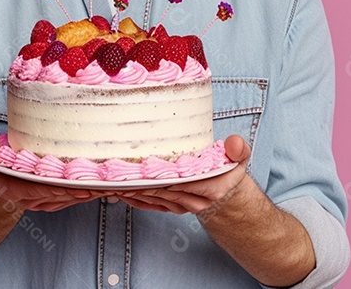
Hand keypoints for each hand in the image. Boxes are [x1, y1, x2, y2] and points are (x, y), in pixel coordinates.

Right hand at [0, 134, 103, 212]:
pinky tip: (110, 182)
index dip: (66, 186)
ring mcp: (49, 200)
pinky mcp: (59, 198)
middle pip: (66, 193)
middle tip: (111, 179)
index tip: (86, 183)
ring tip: (116, 180)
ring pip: (76, 196)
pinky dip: (94, 189)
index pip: (45, 188)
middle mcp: (36, 198)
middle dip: (88, 187)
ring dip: (95, 189)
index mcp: (18, 189)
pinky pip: (78, 194)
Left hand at [113, 135, 251, 214]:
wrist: (227, 192)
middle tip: (116, 173)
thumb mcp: (238, 157)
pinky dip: (133, 198)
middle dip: (138, 182)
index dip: (158, 177)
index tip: (140, 170)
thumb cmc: (228, 170)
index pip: (180, 182)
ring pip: (152, 198)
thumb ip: (238, 150)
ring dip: (132, 190)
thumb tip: (234, 143)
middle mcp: (193, 201)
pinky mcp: (170, 207)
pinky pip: (149, 205)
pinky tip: (119, 191)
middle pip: (161, 191)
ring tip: (112, 180)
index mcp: (209, 188)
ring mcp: (180, 206)